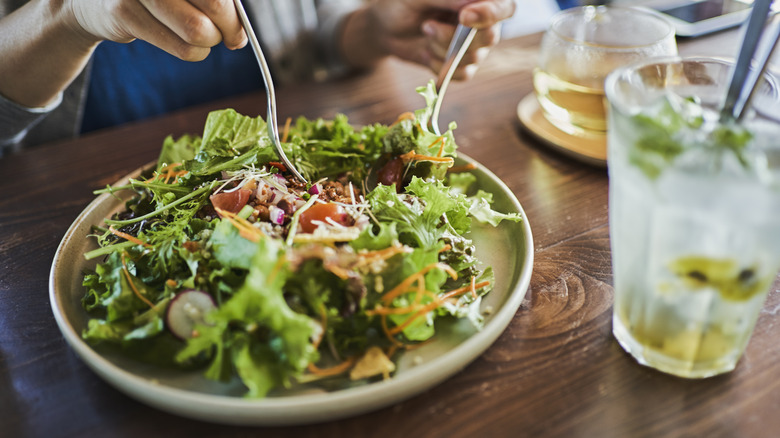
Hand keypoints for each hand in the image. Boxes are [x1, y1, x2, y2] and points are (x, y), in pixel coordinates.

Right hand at [67, 0, 246, 60]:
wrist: (93, 0)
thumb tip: (241, 26)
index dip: (236, 11)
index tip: (240, 27)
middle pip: (214, 3)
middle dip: (229, 28)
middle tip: (231, 38)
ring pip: (198, 30)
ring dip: (210, 43)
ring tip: (204, 39)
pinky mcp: (123, 12)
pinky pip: (181, 48)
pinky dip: (194, 53)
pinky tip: (188, 46)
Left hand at [359, 0, 515, 78]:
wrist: (386, 25)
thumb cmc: (403, 3)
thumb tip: (472, 5)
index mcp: (478, 0)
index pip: (504, 8)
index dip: (491, 14)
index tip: (465, 16)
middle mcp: (483, 21)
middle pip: (490, 37)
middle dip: (455, 37)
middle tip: (428, 25)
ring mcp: (474, 44)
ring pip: (473, 58)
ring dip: (442, 49)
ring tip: (424, 29)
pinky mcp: (462, 64)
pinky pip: (462, 74)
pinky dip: (439, 66)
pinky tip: (426, 51)